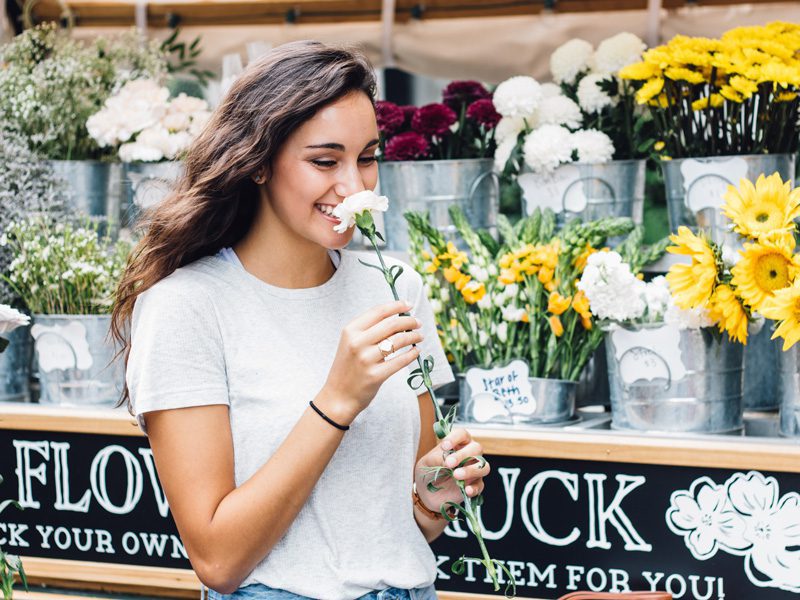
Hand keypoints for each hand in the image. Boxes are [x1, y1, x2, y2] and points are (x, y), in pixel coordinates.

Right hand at [319, 299, 422, 423]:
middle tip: (418, 323)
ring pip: (398, 341)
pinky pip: (400, 361)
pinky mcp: (375, 376)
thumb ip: (370, 329)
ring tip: (419, 337)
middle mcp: (357, 343)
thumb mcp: (351, 343)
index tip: (409, 305)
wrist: (338, 396)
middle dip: (409, 321)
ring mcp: (366, 360)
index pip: (378, 312)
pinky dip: (412, 354)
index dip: (397, 306)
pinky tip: (416, 351)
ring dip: (413, 336)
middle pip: (391, 324)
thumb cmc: (348, 367)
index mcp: (350, 330)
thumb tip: (398, 317)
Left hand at [414, 428, 490, 514]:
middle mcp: (469, 454)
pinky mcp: (474, 486)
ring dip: (471, 470)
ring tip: (456, 475)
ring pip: (483, 466)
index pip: (462, 434)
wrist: (426, 493)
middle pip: (476, 448)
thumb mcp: (427, 463)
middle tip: (449, 463)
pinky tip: (466, 490)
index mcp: (458, 443)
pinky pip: (480, 486)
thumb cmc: (428, 471)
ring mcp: (474, 470)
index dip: (455, 438)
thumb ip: (437, 458)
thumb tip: (448, 459)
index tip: (444, 446)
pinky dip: (474, 488)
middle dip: (463, 455)